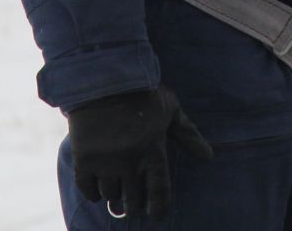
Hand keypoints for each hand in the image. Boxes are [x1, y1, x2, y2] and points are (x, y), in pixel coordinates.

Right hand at [67, 86, 212, 218]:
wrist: (103, 78)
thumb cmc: (142, 92)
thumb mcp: (169, 109)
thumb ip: (187, 135)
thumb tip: (207, 156)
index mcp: (154, 151)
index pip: (159, 194)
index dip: (158, 209)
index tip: (155, 213)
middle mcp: (130, 161)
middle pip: (133, 201)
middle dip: (134, 206)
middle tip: (133, 203)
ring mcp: (106, 161)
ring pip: (110, 196)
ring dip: (114, 197)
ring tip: (116, 192)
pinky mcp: (84, 158)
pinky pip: (87, 189)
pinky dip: (93, 193)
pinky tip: (97, 189)